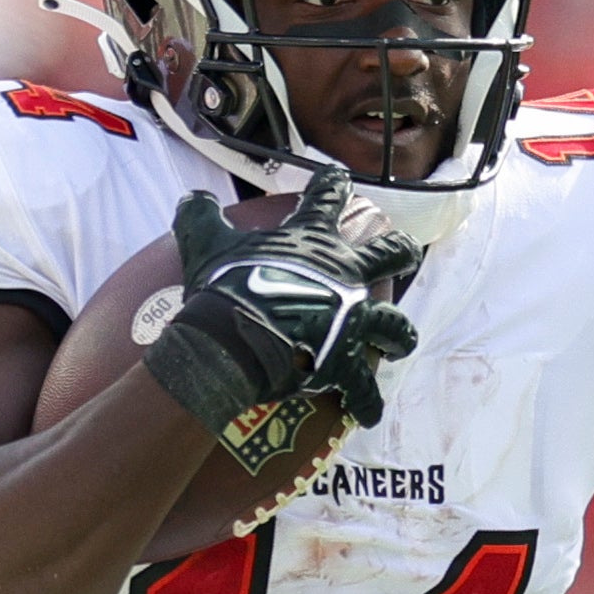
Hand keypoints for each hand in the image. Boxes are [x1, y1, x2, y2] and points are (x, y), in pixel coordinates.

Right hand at [148, 173, 423, 457]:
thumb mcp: (205, 241)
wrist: (233, 337)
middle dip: (401, 253)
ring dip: (399, 335)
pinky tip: (367, 414)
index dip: (334, 184)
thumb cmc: (224, 286)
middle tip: (403, 256)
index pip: (328, 197)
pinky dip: (367, 404)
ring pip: (394, 325)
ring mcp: (353, 320)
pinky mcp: (346, 363)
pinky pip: (364, 390)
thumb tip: (190, 198)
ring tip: (398, 343)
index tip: (341, 180)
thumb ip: (200, 215)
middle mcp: (346, 276)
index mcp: (315, 241)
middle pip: (391, 253)